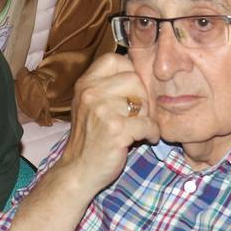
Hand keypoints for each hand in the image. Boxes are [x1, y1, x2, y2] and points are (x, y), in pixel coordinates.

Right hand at [53, 54, 159, 196]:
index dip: (130, 72)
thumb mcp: (90, 104)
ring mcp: (103, 110)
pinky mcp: (116, 130)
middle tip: (139, 114)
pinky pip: (148, 123)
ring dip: (148, 117)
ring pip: (144, 102)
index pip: (115, 59)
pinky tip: (146, 138)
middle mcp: (91, 93)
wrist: (78, 171)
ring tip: (141, 127)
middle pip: (135, 79)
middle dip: (143, 98)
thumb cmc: (89, 138)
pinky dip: (152, 133)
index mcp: (85, 84)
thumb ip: (107, 86)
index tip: (132, 91)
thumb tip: (139, 68)